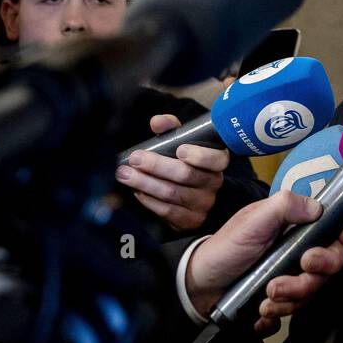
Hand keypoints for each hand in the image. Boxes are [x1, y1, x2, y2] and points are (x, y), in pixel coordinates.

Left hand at [116, 114, 226, 231]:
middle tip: (134, 159)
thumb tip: (157, 122)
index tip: (179, 149)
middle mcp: (214, 183)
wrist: (187, 190)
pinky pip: (167, 210)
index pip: (216, 159)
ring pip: (172, 193)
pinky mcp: (191, 220)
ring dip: (145, 183)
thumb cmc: (183, 160)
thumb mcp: (181, 141)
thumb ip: (171, 128)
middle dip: (157, 166)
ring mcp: (204, 204)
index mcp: (217, 161)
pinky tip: (136, 190)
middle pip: (186, 175)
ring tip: (125, 174)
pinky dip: (149, 200)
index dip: (200, 155)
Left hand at [185, 190, 342, 335]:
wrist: (199, 284)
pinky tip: (260, 312)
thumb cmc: (227, 246)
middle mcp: (300, 252)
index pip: (336, 228)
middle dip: (310, 278)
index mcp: (298, 228)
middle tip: (287, 278)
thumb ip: (285, 206)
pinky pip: (292, 313)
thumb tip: (318, 207)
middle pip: (329, 266)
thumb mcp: (254, 219)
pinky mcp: (282, 301)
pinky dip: (277, 316)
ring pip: (312, 293)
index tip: (340, 241)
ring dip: (290, 299)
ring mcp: (292, 277)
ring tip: (265, 297)